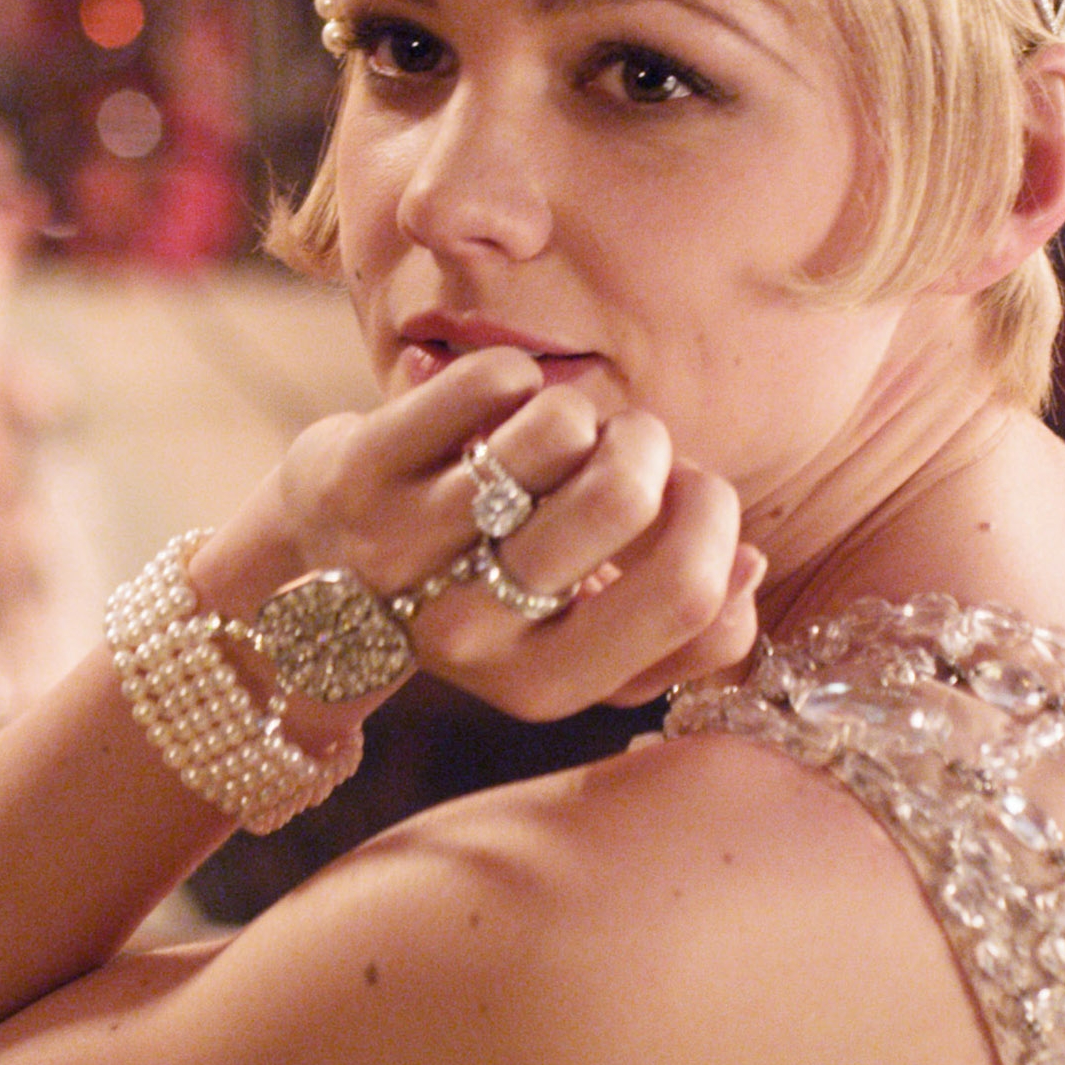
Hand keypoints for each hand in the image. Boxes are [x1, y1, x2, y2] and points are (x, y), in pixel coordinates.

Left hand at [202, 351, 760, 727]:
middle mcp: (472, 635)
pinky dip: (513, 377)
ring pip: (561, 429)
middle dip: (650, 448)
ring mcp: (409, 552)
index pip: (690, 596)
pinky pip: (491, 382)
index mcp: (545, 686)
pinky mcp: (360, 474)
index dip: (713, 518)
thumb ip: (683, 629)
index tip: (687, 493)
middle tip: (624, 448)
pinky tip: (491, 411)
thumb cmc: (484, 593)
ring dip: (579, 412)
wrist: (317, 577)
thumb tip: (747, 566)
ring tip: (550, 439)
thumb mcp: (580, 638)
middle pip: (627, 500)